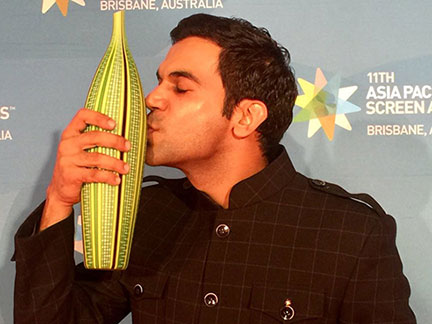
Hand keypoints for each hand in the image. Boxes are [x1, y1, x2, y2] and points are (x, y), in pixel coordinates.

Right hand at [40, 108, 130, 230]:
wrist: (61, 190)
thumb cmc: (77, 167)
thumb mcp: (80, 150)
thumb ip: (94, 141)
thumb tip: (123, 137)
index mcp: (70, 134)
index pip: (82, 116)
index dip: (99, 117)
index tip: (114, 124)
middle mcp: (67, 144)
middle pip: (95, 136)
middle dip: (115, 141)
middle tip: (128, 147)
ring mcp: (67, 160)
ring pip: (97, 157)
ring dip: (115, 163)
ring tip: (126, 168)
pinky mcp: (70, 175)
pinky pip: (94, 174)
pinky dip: (108, 177)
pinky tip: (116, 180)